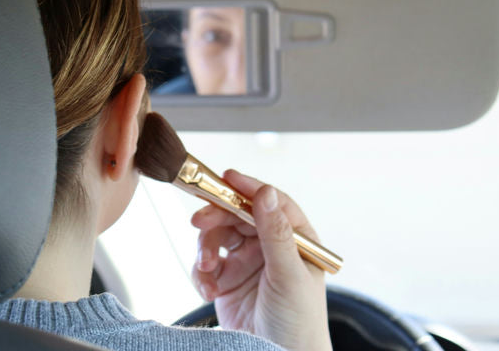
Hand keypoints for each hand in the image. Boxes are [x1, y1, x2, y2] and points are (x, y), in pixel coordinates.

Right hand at [190, 169, 331, 350]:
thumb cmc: (300, 322)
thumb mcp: (289, 275)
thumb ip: (275, 234)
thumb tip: (265, 193)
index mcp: (295, 238)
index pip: (271, 202)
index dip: (248, 188)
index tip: (226, 178)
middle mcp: (270, 245)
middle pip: (237, 214)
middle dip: (216, 216)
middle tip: (198, 221)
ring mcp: (247, 261)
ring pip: (217, 236)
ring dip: (206, 248)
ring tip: (207, 268)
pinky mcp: (227, 280)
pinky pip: (206, 264)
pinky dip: (201, 273)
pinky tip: (208, 290)